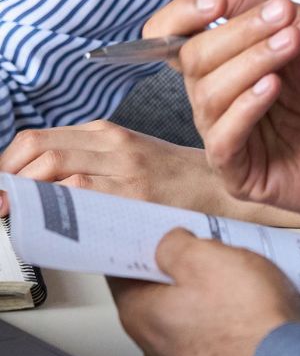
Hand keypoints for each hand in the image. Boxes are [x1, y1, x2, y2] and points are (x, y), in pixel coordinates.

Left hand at [0, 122, 226, 211]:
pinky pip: (80, 192)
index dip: (5, 165)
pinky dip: (53, 206)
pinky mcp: (135, 193)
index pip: (35, 139)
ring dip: (24, 194)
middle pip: (36, 149)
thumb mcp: (130, 158)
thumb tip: (31, 188)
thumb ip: (87, 163)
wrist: (222, 191)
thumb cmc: (177, 181)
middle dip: (6, 179)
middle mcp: (113, 144)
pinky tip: (47, 222)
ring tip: (17, 215)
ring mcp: (124, 168)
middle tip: (1, 203)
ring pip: (52, 168)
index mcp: (107, 133)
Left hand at [110, 228, 299, 355]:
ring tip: (242, 279)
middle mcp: (153, 347)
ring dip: (208, 296)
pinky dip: (228, 318)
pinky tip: (253, 307)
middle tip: (211, 250)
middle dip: (182, 270)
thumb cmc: (247, 319)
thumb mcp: (206, 258)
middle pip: (158, 294)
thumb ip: (175, 246)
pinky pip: (213, 335)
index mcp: (142, 315)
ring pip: (188, 315)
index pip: (120, 273)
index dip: (136, 246)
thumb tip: (169, 243)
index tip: (152, 232)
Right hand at [153, 0, 299, 225]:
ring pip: (207, 96)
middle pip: (192, 60)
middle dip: (237, 33)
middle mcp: (219, 97)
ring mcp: (229, 137)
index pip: (173, 37)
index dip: (183, 15)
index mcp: (226, 61)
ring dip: (250, 62)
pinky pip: (223, 141)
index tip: (217, 0)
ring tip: (291, 44)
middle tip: (285, 17)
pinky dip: (245, 108)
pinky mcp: (243, 175)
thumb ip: (247, 0)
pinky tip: (273, 87)